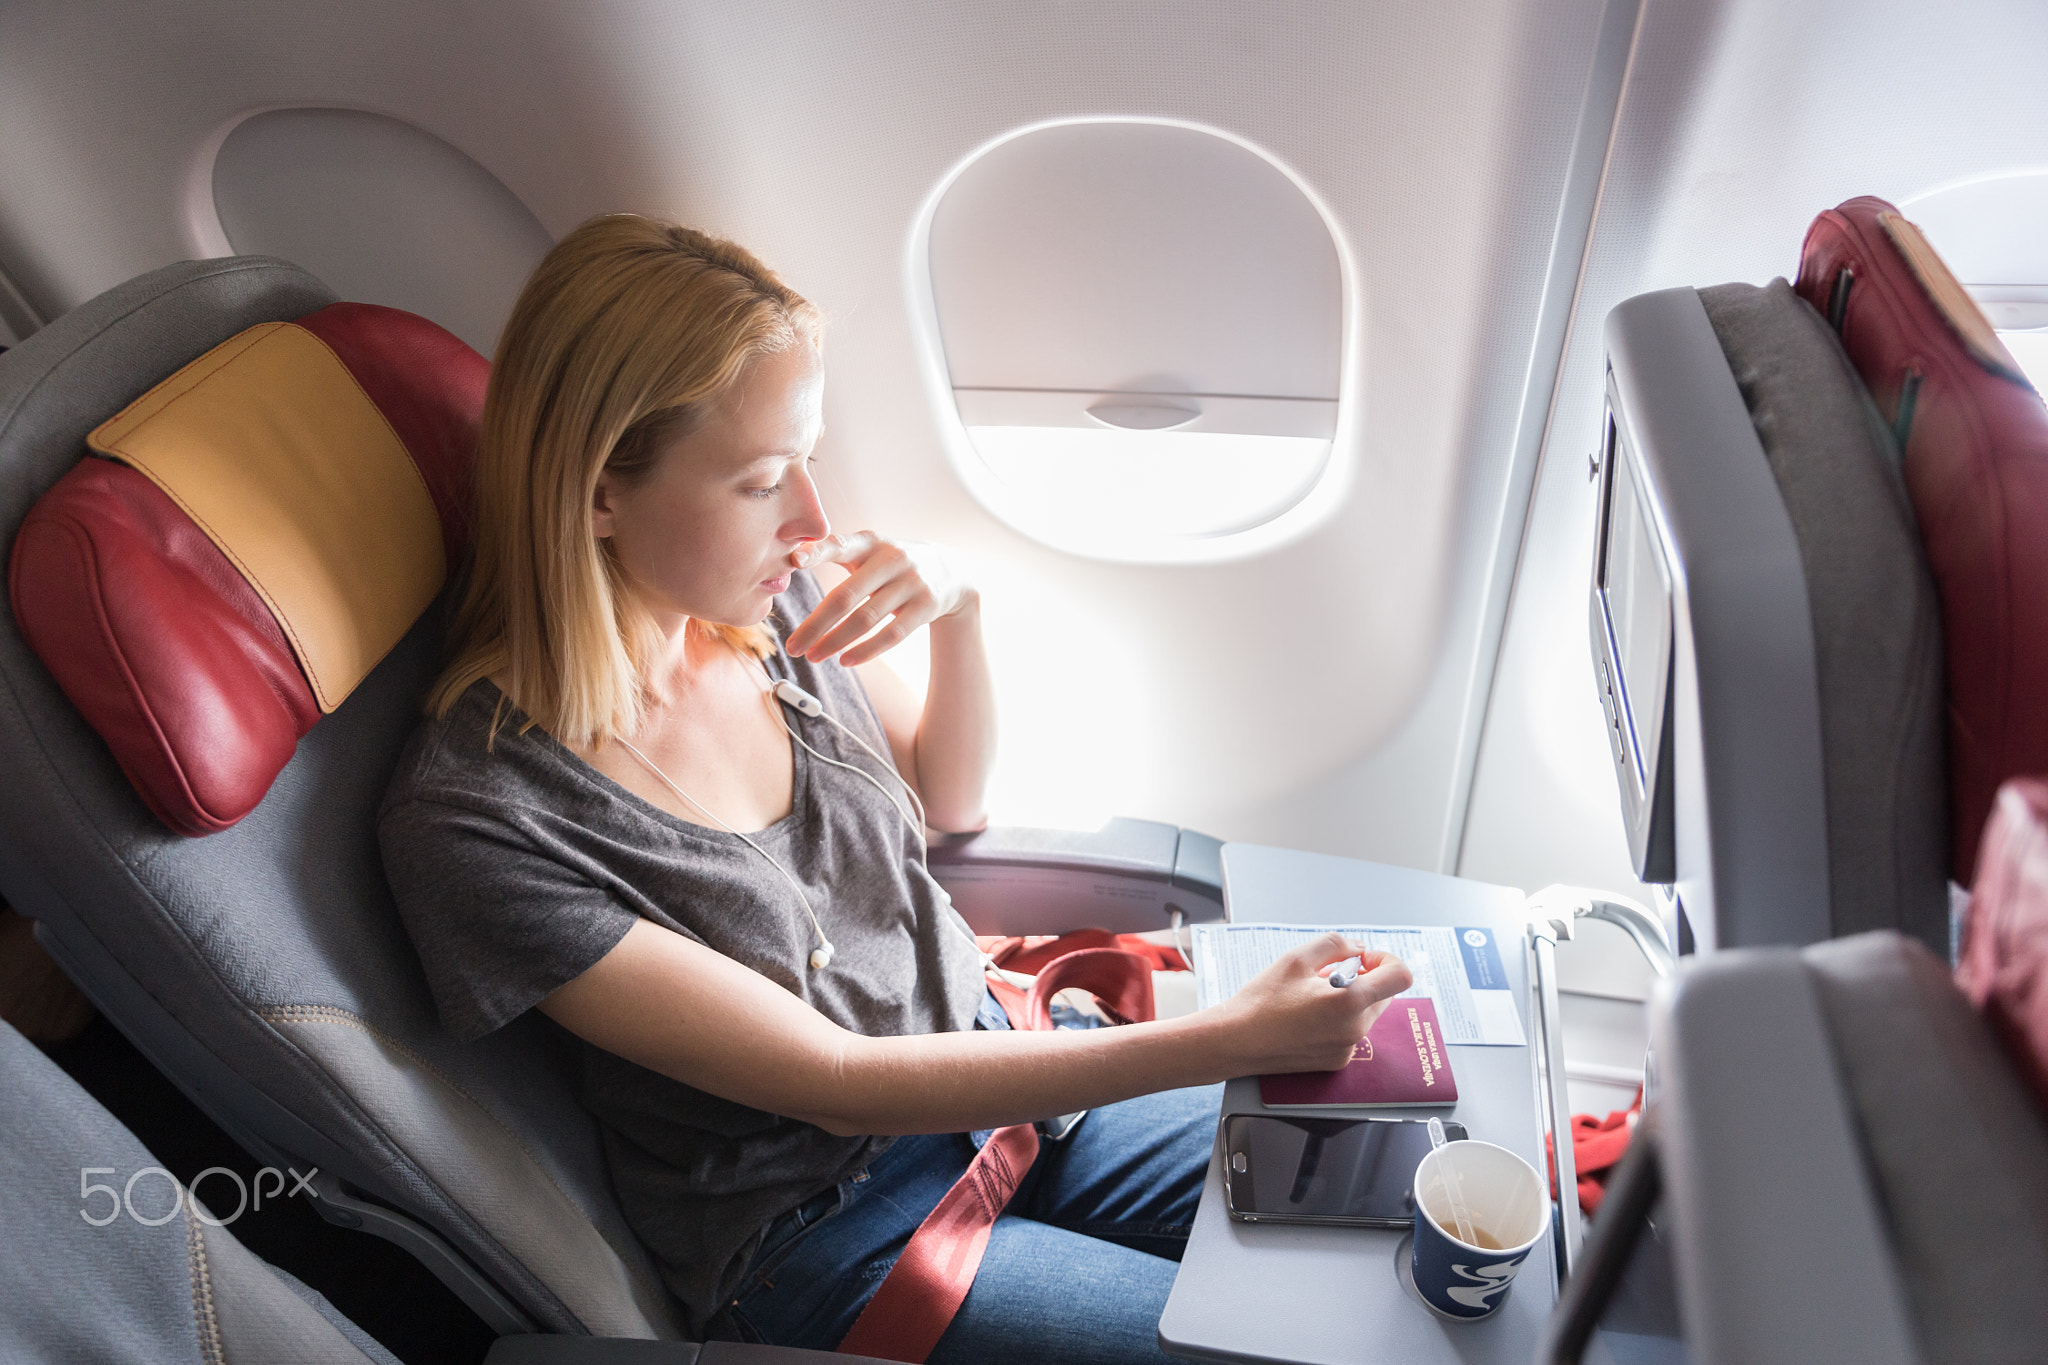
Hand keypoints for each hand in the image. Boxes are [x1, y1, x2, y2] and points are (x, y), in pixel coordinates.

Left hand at [784, 533, 975, 665]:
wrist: (950, 570)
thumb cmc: (891, 562)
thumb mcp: (869, 549)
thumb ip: (835, 549)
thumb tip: (791, 556)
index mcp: (870, 542)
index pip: (841, 544)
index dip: (818, 551)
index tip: (794, 560)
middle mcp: (892, 559)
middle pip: (846, 595)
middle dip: (815, 624)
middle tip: (792, 646)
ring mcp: (911, 583)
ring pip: (866, 619)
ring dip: (835, 642)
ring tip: (813, 656)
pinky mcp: (926, 606)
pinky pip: (892, 634)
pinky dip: (866, 650)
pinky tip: (845, 661)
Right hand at [1211, 933, 1412, 1074]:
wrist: (1237, 1042)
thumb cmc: (1263, 999)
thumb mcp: (1296, 958)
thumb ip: (1336, 945)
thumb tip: (1359, 949)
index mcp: (1350, 1001)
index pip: (1400, 977)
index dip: (1386, 960)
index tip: (1361, 960)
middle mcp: (1356, 1029)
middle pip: (1383, 994)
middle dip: (1363, 978)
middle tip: (1325, 975)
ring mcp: (1348, 1049)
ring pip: (1366, 1013)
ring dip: (1349, 998)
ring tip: (1311, 996)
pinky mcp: (1337, 1061)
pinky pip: (1351, 1032)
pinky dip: (1338, 1019)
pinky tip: (1307, 1017)